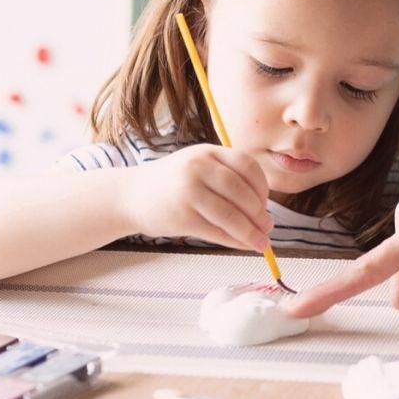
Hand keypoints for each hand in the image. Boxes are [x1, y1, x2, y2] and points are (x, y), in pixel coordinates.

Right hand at [118, 144, 271, 250]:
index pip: (247, 166)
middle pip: (241, 192)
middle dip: (259, 213)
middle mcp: (198, 168)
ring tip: (261, 243)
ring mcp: (188, 192)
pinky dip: (235, 241)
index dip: (262, 187)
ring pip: (231, 215)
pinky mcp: (181, 217)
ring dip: (250, 232)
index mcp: (208, 152)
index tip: (265, 204)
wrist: (131, 195)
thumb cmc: (173, 183)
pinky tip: (243, 245)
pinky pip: (216, 232)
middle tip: (268, 228)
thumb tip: (264, 212)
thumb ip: (228, 179)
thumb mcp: (198, 166)